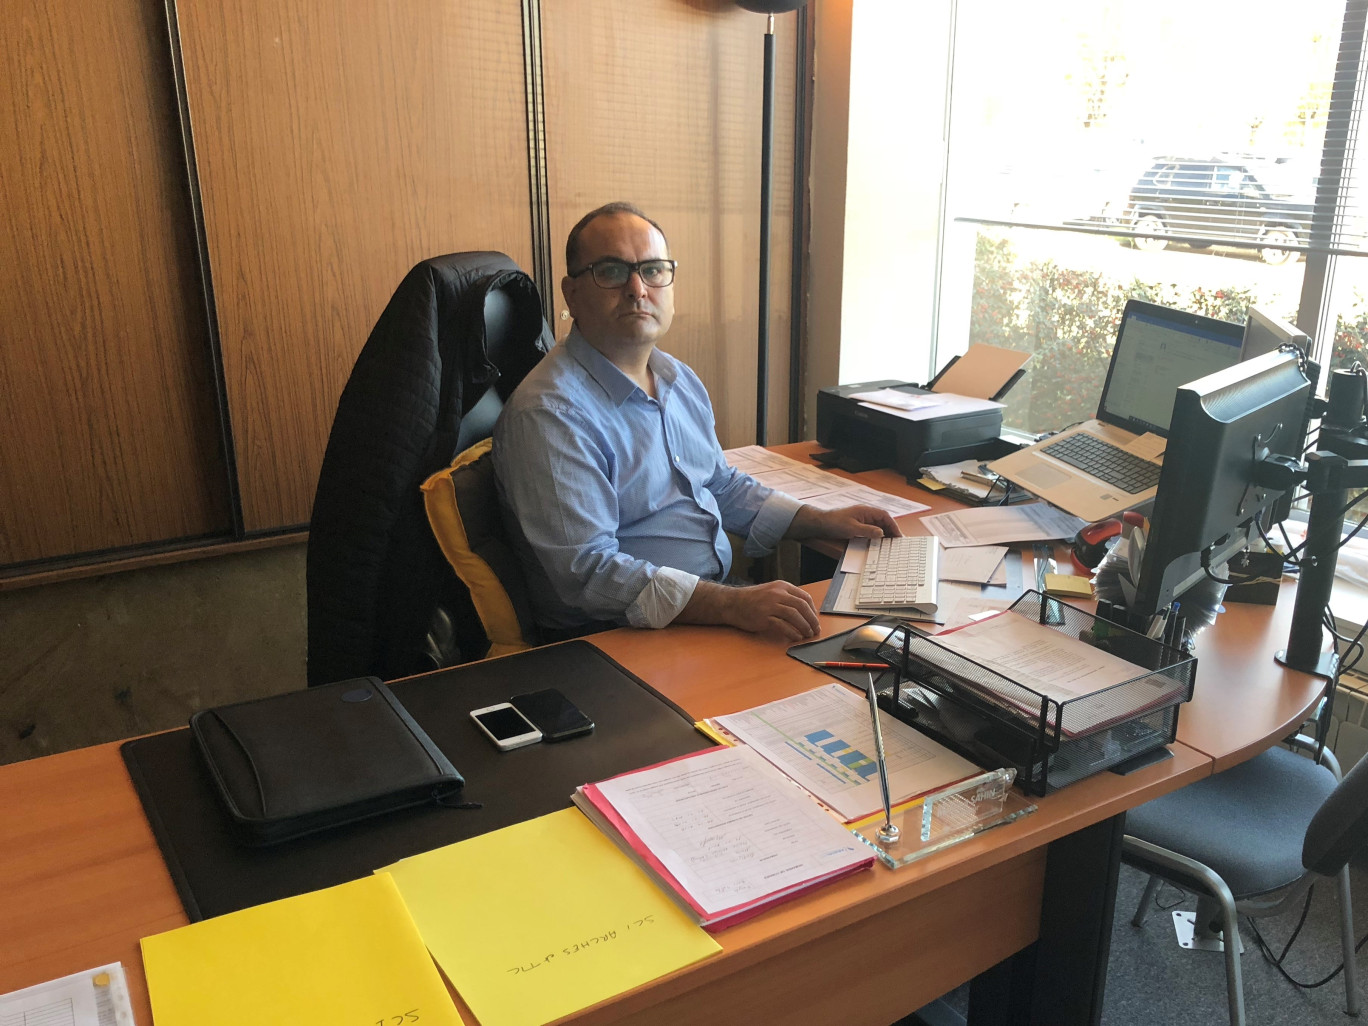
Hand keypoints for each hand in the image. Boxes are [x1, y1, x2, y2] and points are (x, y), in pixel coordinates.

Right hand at [678, 580, 820, 640]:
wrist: (732, 603)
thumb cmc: (752, 600)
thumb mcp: (770, 592)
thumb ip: (786, 598)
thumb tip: (804, 612)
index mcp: (781, 586)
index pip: (804, 597)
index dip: (812, 610)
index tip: (814, 619)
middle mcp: (777, 593)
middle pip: (802, 606)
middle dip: (811, 620)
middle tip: (815, 629)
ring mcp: (770, 605)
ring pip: (794, 616)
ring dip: (804, 627)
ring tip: (807, 634)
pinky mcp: (764, 617)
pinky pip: (783, 626)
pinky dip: (792, 632)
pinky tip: (795, 637)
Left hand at [786, 503, 901, 541]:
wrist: (819, 523)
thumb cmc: (834, 523)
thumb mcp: (852, 528)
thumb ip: (867, 530)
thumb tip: (881, 533)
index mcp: (866, 511)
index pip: (884, 516)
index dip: (893, 525)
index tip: (899, 536)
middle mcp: (865, 514)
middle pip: (883, 521)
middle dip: (891, 531)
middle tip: (897, 543)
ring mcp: (861, 519)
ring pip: (878, 526)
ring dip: (884, 534)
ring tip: (890, 545)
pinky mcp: (857, 525)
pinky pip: (871, 529)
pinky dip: (876, 536)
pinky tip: (878, 543)